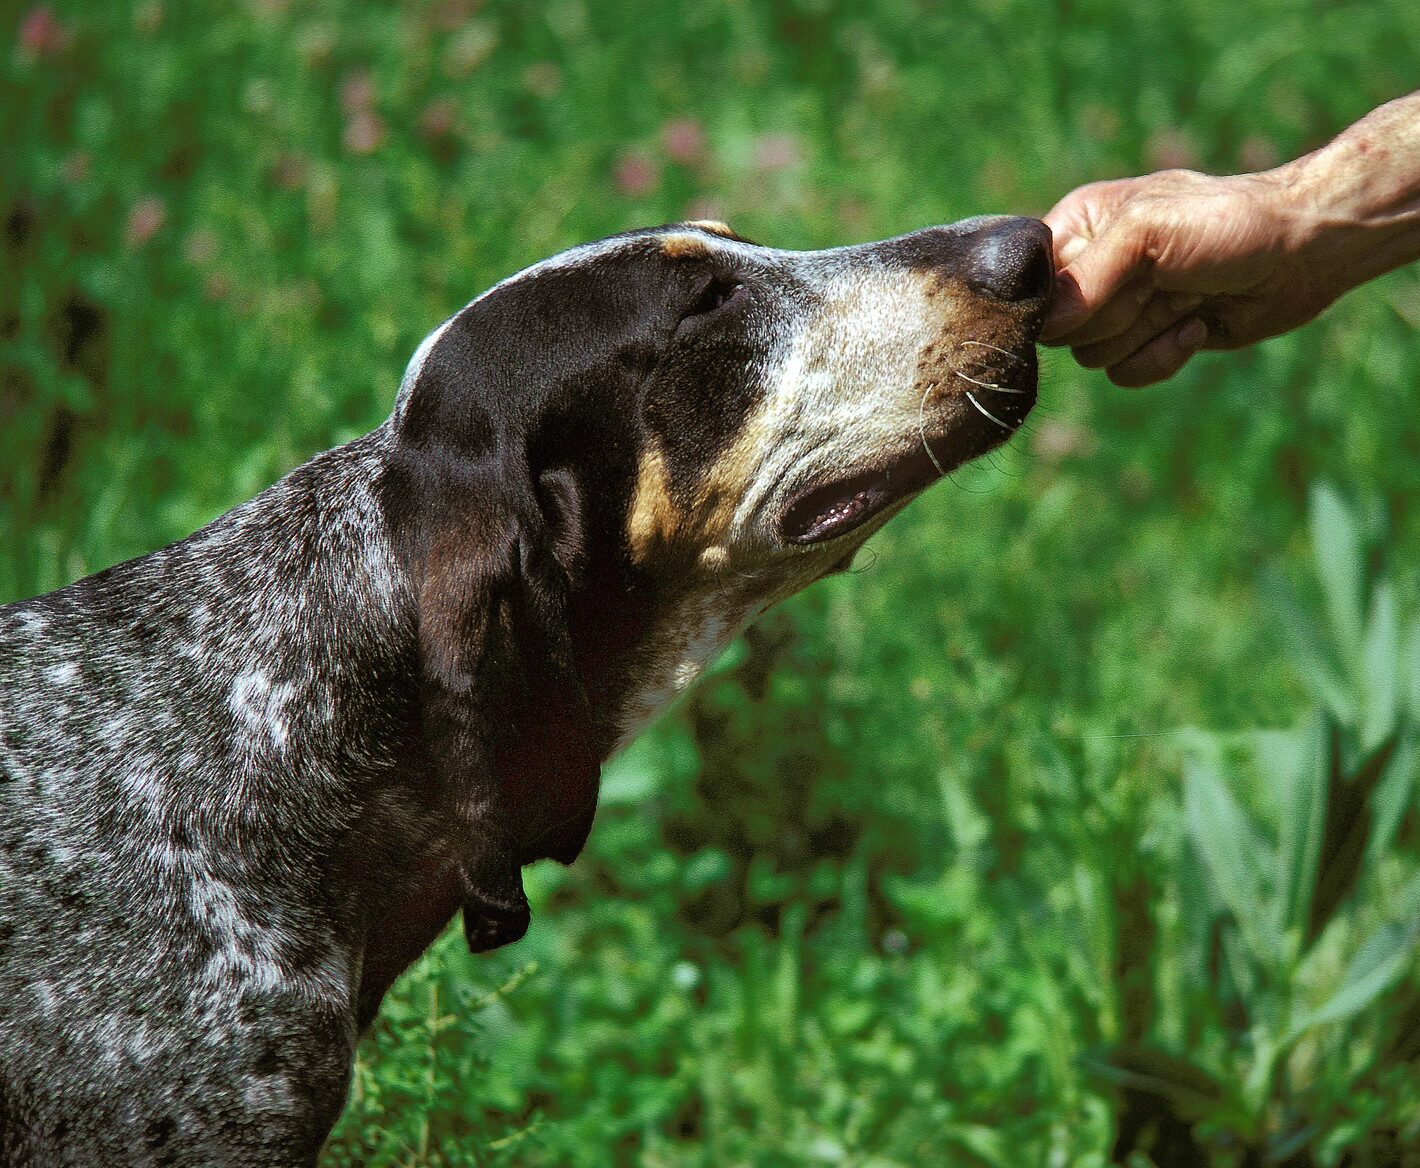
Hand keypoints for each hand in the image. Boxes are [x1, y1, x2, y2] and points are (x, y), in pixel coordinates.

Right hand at [1040, 169, 1345, 386]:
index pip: (1028, 281)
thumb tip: (1047, 326)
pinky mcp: (1148, 340)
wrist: (1303, 252)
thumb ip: (1089, 275)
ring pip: (1091, 357)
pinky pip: (1124, 374)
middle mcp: (1092, 268)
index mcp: (1079, 226)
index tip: (1100, 289)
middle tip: (1159, 286)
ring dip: (1144, 336)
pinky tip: (1196, 325)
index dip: (1056, 298)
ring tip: (1185, 300)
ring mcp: (1120, 307)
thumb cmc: (1227, 224)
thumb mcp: (1148, 232)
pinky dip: (1162, 357)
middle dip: (1112, 317)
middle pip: (1059, 329)